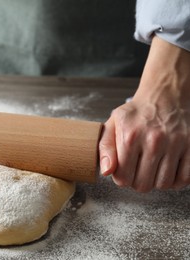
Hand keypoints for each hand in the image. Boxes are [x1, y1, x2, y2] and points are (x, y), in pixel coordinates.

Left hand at [99, 36, 189, 191]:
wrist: (165, 95)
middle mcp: (153, 140)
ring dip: (157, 182)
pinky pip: (185, 178)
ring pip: (164, 184)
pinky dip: (176, 180)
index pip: (123, 177)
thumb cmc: (136, 113)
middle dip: (138, 182)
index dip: (121, 178)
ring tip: (153, 170)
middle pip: (143, 185)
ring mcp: (175, 143)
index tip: (124, 171)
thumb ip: (105, 149)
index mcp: (130, 136)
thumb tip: (106, 171)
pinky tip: (168, 170)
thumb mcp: (113, 125)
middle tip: (138, 171)